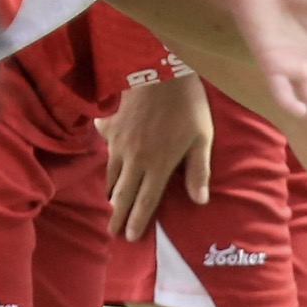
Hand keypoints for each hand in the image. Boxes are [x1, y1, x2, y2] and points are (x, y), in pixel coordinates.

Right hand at [100, 72, 211, 240]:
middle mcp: (134, 159)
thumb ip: (199, 170)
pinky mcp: (110, 126)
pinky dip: (105, 158)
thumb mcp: (202, 137)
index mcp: (158, 165)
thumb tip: (201, 201)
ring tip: (109, 204)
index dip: (137, 221)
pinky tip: (106, 159)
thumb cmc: (188, 103)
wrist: (160, 69)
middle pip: (123, 194)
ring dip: (110, 192)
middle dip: (117, 215)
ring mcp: (118, 143)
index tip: (130, 237)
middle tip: (112, 231)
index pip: (146, 201)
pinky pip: (105, 147)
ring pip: (111, 174)